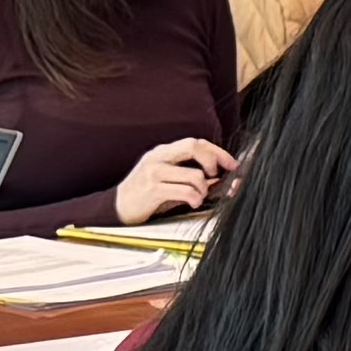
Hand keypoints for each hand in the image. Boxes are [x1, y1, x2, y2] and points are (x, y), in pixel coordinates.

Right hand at [112, 138, 236, 223]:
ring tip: (198, 197)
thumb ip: (192, 175)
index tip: (233, 165)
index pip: (196, 142)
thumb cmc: (148, 195)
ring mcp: (154, 172)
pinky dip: (195, 198)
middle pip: (194, 146)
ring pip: (194, 174)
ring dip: (204, 189)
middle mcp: (158, 157)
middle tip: (217, 177)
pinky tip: (192, 202)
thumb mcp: (169, 179)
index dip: (218, 152)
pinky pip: (185, 191)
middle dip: (214, 161)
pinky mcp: (152, 190)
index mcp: (163, 152)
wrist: (117, 208)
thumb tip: (224, 179)